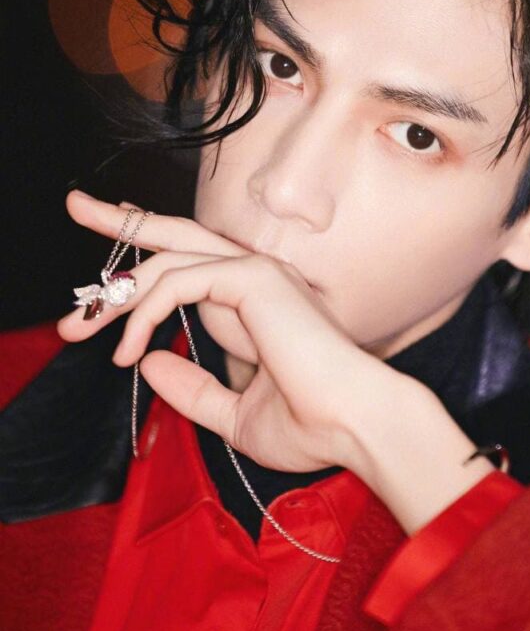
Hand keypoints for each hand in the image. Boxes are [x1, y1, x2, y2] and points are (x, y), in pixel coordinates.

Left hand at [59, 191, 496, 532]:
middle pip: (176, 234)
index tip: (110, 266)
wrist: (353, 425)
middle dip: (122, 220)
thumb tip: (149, 364)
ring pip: (169, 255)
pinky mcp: (253, 278)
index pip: (191, 263)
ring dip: (116, 290)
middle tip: (75, 205)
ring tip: (80, 327)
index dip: (148, 256)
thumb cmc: (309, 425)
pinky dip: (145, 311)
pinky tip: (129, 347)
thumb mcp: (233, 413)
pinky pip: (180, 280)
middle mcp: (254, 277)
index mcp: (253, 302)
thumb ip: (193, 388)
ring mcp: (256, 272)